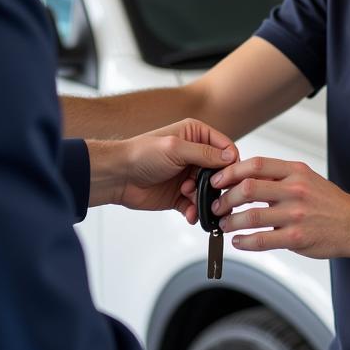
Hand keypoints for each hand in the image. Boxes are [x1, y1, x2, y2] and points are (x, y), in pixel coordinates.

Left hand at [88, 120, 238, 222]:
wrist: (118, 176)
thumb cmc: (142, 154)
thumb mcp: (176, 149)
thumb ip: (204, 153)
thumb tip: (231, 157)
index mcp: (196, 135)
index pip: (225, 147)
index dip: (231, 162)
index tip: (229, 176)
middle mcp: (194, 154)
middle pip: (220, 172)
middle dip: (217, 184)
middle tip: (212, 192)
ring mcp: (188, 176)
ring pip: (210, 191)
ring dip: (204, 198)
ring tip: (188, 197)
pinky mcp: (180, 195)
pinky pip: (196, 205)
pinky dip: (195, 211)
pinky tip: (190, 214)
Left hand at [198, 156, 349, 260]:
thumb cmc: (329, 202)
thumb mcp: (307, 177)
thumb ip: (279, 176)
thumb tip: (245, 177)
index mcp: (295, 171)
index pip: (255, 164)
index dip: (230, 172)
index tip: (217, 180)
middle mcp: (294, 190)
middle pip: (248, 188)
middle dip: (225, 198)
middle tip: (217, 205)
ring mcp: (295, 215)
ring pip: (251, 216)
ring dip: (230, 221)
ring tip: (224, 224)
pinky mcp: (296, 238)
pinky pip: (262, 240)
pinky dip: (244, 241)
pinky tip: (238, 240)